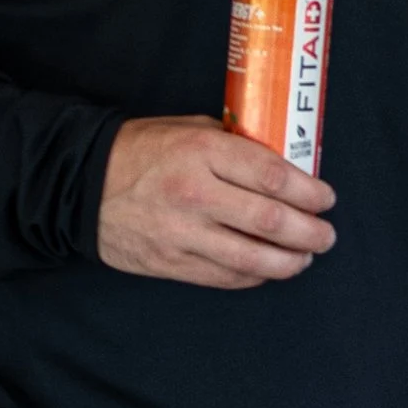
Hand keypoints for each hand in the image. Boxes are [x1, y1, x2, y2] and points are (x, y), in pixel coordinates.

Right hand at [95, 115, 335, 286]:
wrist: (81, 186)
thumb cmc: (141, 150)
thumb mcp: (189, 129)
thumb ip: (234, 145)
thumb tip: (282, 162)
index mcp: (202, 153)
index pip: (271, 176)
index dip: (308, 191)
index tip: (326, 198)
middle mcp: (195, 194)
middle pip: (269, 220)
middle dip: (309, 231)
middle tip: (326, 235)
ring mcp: (183, 234)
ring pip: (252, 258)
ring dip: (289, 262)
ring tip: (306, 257)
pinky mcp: (172, 264)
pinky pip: (226, 277)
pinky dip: (255, 277)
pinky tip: (270, 269)